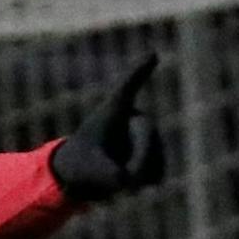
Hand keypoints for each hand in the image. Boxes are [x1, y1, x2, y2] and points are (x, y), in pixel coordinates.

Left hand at [48, 55, 164, 202]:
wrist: (85, 176)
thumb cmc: (79, 165)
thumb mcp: (87, 171)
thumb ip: (106, 175)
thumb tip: (128, 180)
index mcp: (112, 111)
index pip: (127, 89)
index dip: (140, 73)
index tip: (153, 55)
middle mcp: (134, 119)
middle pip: (147, 139)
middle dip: (136, 161)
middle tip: (121, 179)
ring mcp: (148, 137)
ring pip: (155, 160)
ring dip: (137, 176)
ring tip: (116, 176)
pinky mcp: (155, 155)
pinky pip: (158, 172)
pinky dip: (145, 183)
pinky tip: (131, 182)